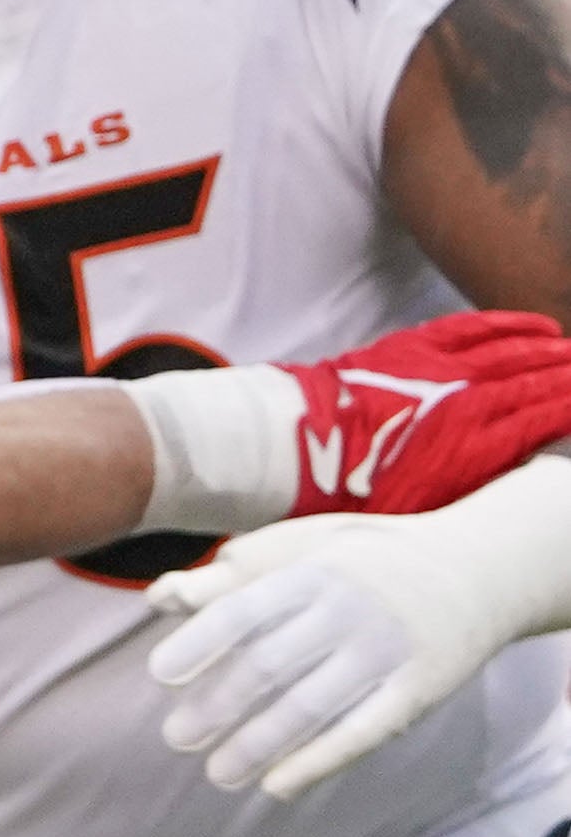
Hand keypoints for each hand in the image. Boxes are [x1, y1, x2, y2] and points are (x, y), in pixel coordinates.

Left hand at [147, 459, 570, 799]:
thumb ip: (233, 578)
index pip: (245, 611)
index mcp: (313, 575)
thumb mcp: (304, 550)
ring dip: (257, 745)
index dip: (199, 643)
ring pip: (310, 706)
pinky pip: (362, 732)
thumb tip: (159, 597)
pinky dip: (316, 763)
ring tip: (219, 774)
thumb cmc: (361, 563)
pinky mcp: (419, 687)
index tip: (160, 674)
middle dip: (217, 706)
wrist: (478, 569)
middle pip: (268, 665)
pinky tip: (276, 787)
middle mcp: (349, 611)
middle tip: (177, 737)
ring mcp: (387, 650)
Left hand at [274, 309, 570, 514]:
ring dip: (555, 351)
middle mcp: (470, 402)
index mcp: (474, 447)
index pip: (549, 419)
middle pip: (542, 382)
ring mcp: (445, 369)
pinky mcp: (418, 346)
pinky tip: (541, 326)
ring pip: (519, 351)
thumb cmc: (351, 496)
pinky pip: (479, 327)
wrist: (291, 452)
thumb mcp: (419, 511)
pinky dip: (514, 324)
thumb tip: (510, 473)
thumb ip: (472, 486)